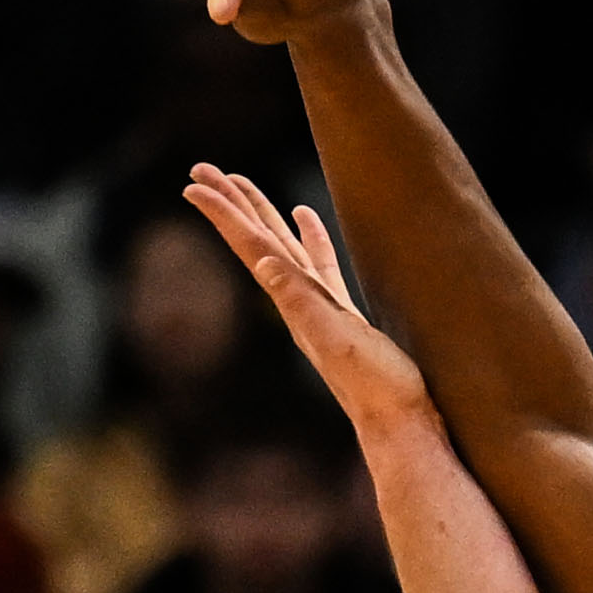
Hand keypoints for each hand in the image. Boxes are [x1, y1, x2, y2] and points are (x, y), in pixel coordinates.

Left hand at [187, 164, 430, 430]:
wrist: (399, 424)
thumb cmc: (374, 385)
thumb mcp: (336, 339)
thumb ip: (301, 302)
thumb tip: (265, 263)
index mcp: (294, 301)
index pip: (251, 246)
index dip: (223, 213)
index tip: (193, 183)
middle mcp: (297, 300)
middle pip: (256, 239)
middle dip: (230, 203)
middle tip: (201, 168)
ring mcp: (319, 305)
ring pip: (283, 245)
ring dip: (263, 213)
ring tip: (243, 183)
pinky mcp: (341, 311)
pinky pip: (318, 261)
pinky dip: (310, 236)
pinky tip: (307, 218)